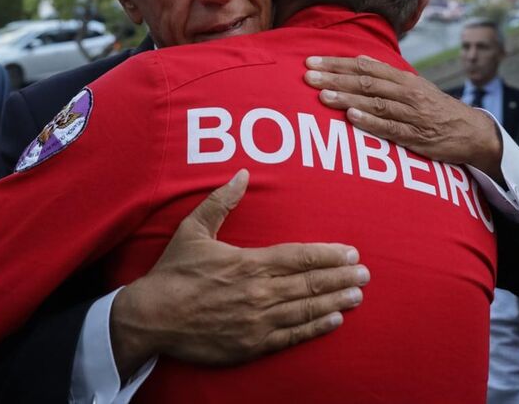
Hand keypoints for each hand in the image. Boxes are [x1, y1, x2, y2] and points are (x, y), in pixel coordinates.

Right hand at [110, 170, 368, 376]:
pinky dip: (315, 328)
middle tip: (366, 274)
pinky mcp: (251, 344)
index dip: (328, 255)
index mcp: (248, 262)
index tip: (351, 252)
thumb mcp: (193, 229)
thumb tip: (242, 174)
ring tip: (357, 296)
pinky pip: (291, 336)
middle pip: (310, 284)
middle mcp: (259, 292)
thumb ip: (220, 201)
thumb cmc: (173, 272)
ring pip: (305, 309)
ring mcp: (257, 320)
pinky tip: (334, 321)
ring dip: (335, 301)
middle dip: (341, 278)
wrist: (152, 317)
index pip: (299, 257)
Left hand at [304, 55, 503, 182]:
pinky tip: (351, 117)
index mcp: (404, 79)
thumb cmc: (435, 109)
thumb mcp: (415, 87)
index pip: (364, 67)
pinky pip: (390, 128)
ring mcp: (411, 115)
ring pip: (375, 103)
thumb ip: (387, 76)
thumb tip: (360, 60)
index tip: (311, 61)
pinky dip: (371, 121)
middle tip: (308, 76)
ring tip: (323, 95)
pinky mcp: (416, 137)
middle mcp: (407, 93)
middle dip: (335, 78)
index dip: (337, 64)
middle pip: (366, 82)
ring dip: (347, 98)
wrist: (472, 132)